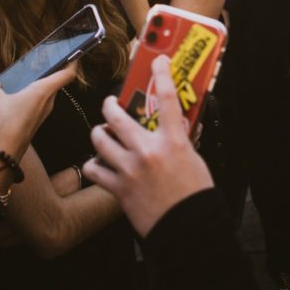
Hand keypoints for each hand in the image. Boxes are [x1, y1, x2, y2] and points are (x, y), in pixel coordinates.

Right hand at [0, 64, 77, 159]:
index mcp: (42, 92)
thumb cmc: (1, 125)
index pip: (67, 74)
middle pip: (56, 82)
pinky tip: (16, 95)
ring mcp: (42, 114)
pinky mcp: (35, 122)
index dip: (73, 61)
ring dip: (38, 84)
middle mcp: (47, 102)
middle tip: (42, 59)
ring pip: (46, 94)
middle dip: (51, 70)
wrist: (1, 157)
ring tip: (24, 76)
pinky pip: (38, 104)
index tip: (74, 52)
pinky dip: (31, 96)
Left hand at [84, 56, 213, 236]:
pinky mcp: (119, 188)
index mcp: (173, 141)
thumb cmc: (195, 195)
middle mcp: (149, 150)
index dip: (162, 75)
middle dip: (109, 105)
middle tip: (109, 103)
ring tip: (102, 134)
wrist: (187, 228)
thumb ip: (181, 140)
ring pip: (100, 140)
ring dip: (99, 134)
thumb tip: (176, 127)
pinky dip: (94, 165)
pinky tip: (98, 164)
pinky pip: (94, 170)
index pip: (167, 99)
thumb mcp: (194, 160)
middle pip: (118, 116)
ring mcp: (130, 169)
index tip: (157, 61)